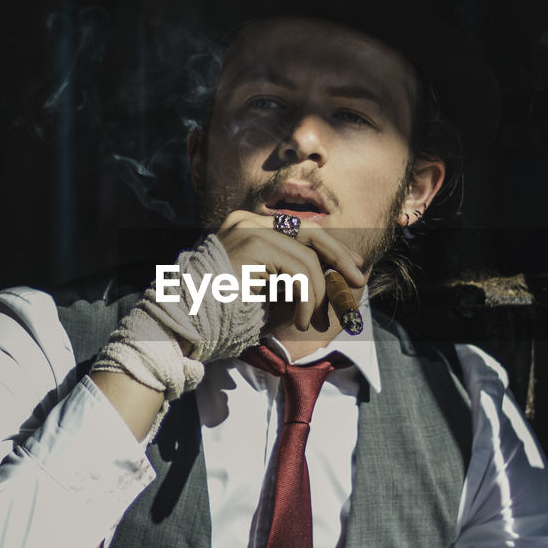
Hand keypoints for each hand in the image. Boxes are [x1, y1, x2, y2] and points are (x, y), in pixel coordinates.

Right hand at [213, 211, 366, 331]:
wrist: (189, 326)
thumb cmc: (228, 316)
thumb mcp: (274, 293)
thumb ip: (301, 280)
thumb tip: (344, 274)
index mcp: (250, 226)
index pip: (302, 229)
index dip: (333, 248)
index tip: (354, 267)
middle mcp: (248, 220)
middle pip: (311, 232)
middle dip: (340, 257)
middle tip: (359, 281)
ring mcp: (248, 228)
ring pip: (307, 258)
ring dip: (319, 295)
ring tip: (312, 322)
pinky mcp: (252, 244)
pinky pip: (299, 271)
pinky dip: (307, 300)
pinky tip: (299, 322)